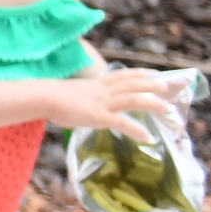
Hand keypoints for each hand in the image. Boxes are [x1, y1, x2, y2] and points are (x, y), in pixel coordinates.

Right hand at [39, 68, 184, 136]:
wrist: (42, 96)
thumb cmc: (48, 97)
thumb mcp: (70, 94)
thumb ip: (80, 99)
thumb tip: (80, 105)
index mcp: (95, 85)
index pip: (121, 76)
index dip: (138, 74)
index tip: (151, 73)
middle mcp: (102, 91)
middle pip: (132, 84)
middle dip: (152, 85)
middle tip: (168, 86)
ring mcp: (102, 103)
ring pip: (133, 99)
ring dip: (152, 103)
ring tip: (167, 108)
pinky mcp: (99, 116)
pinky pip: (122, 123)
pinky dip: (136, 130)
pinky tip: (148, 137)